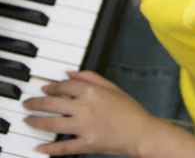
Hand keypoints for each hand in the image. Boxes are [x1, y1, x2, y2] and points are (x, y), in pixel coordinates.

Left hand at [23, 70, 155, 155]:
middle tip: (27, 104)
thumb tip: (70, 72)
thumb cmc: (129, 108)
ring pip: (52, 124)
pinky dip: (49, 149)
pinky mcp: (86, 144)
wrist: (140, 131)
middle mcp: (85, 107)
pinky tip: (39, 147)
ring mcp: (84, 127)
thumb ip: (90, 77)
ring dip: (36, 122)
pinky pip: (63, 147)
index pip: (63, 86)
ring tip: (28, 120)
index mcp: (92, 91)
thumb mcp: (111, 86)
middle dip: (35, 103)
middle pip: (52, 103)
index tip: (44, 88)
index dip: (51, 86)